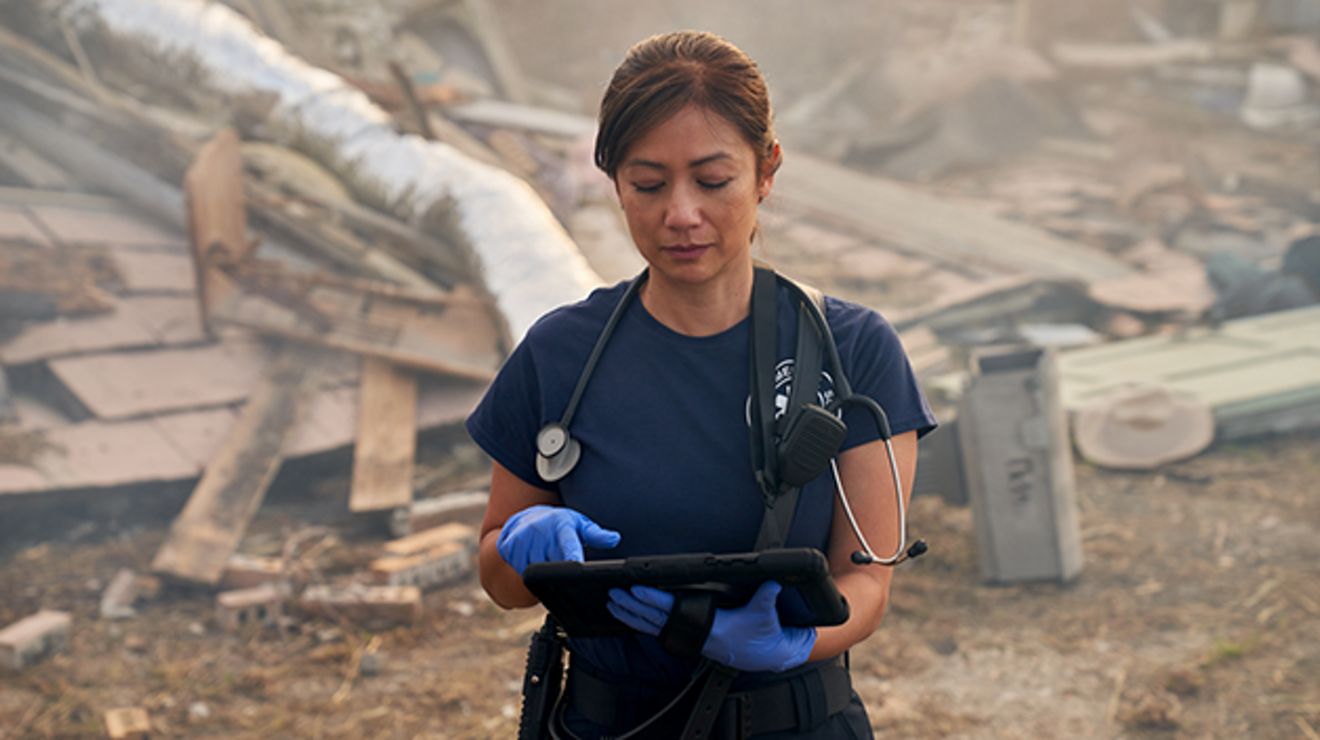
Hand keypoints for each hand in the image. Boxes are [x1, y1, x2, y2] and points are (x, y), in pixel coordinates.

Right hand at [496, 505, 620, 575]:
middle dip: (559, 571)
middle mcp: (540, 531)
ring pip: (536, 571)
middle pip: (552, 565)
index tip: (577, 565)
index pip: (568, 544)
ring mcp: (522, 539)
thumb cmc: (559, 524)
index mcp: (561, 526)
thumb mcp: (579, 525)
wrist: (527, 518)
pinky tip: (532, 558)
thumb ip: (596, 534)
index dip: (573, 556)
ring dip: (543, 572)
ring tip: (546, 557)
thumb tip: (614, 539)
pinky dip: (527, 571)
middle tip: (560, 560)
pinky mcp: (508, 547)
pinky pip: (520, 571)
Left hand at [607, 581, 816, 672]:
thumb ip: (766, 596)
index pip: (674, 610)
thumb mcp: (765, 614)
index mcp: (709, 627)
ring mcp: (690, 638)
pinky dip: (641, 623)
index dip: (654, 598)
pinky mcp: (689, 638)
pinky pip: (658, 631)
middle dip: (633, 607)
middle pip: (655, 619)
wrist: (767, 655)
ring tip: (613, 604)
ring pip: (652, 627)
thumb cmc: (763, 635)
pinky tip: (629, 616)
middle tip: (614, 594)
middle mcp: (695, 634)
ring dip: (631, 616)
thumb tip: (771, 581)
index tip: (637, 588)